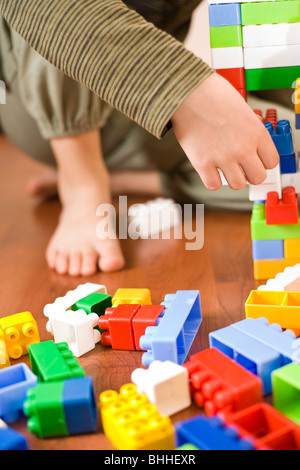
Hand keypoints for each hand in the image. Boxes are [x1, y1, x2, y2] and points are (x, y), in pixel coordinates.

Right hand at [171, 73, 278, 190]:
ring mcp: (223, 157)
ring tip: (223, 166)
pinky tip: (209, 169)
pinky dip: (212, 180)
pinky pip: (213, 185)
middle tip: (239, 165)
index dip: (261, 161)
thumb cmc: (212, 94)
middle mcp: (243, 148)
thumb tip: (250, 146)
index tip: (253, 159)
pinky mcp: (203, 163)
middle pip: (257, 177)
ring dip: (231, 178)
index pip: (271, 162)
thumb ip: (250, 131)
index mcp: (257, 133)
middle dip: (249, 173)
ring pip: (238, 185)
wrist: (187, 92)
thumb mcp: (243, 110)